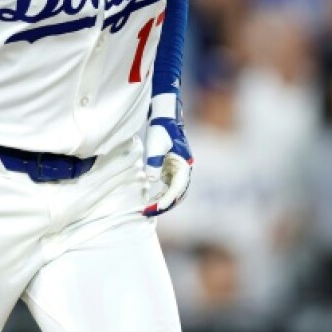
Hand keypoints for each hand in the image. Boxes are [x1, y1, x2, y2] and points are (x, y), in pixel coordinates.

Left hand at [142, 93, 192, 216]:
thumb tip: (152, 180)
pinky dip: (160, 195)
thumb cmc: (161, 130)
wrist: (164, 120)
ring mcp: (178, 172)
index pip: (178, 188)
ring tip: (147, 210)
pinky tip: (150, 201)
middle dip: (164, 205)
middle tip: (147, 212)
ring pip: (173, 193)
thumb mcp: (155, 145)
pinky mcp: (171, 171)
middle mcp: (184, 171)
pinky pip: (168, 188)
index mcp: (184, 166)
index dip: (167, 200)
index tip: (156, 208)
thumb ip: (155, 162)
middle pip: (177, 194)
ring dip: (162, 202)